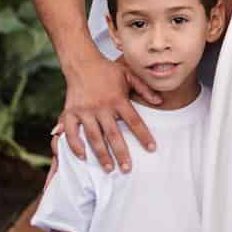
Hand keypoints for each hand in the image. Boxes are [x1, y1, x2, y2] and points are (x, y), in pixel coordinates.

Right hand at [59, 51, 160, 170]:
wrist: (82, 62)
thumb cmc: (108, 70)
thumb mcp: (129, 74)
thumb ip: (144, 88)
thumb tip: (160, 101)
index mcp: (118, 99)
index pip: (134, 121)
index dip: (143, 135)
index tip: (152, 148)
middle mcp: (102, 107)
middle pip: (113, 134)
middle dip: (121, 153)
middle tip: (127, 169)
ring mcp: (85, 110)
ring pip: (94, 137)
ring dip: (101, 154)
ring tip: (109, 169)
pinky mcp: (70, 112)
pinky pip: (72, 132)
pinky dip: (75, 145)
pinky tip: (82, 157)